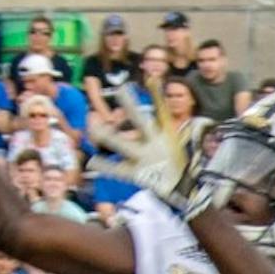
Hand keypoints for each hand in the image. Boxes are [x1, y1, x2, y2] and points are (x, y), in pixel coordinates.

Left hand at [86, 86, 212, 217]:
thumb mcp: (173, 145)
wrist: (182, 196)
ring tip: (92, 123)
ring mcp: (145, 159)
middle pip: (140, 122)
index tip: (151, 78)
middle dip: (131, 106)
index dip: (157, 94)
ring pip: (122, 143)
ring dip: (106, 134)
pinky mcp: (137, 175)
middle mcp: (155, 145)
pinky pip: (117, 169)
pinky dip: (104, 165)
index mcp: (166, 136)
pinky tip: (92, 160)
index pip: (162, 110)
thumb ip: (165, 127)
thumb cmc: (177, 168)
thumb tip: (159, 104)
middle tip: (121, 90)